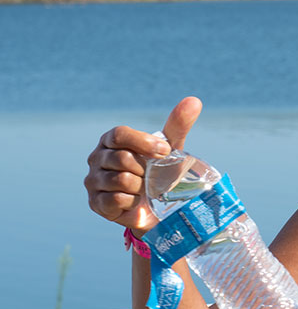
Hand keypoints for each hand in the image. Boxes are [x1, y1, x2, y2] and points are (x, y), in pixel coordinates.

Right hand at [85, 97, 203, 233]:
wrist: (156, 208)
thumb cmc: (159, 173)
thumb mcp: (169, 148)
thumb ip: (177, 124)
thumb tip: (194, 100)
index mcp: (111, 141)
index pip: (119, 134)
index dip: (143, 143)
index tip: (164, 152)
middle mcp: (97, 158)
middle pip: (122, 159)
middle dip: (145, 170)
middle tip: (152, 177)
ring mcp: (93, 181)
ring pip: (121, 180)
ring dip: (141, 187)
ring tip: (144, 190)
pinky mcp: (95, 203)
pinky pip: (117, 199)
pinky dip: (133, 201)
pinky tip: (136, 201)